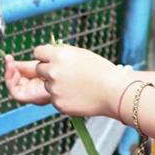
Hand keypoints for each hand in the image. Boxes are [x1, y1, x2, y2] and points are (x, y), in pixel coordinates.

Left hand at [3, 44, 129, 117]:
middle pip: (39, 69)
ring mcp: (54, 89)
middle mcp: (53, 71)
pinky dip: (62, 97)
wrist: (115, 92)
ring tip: (77, 85)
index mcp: (59, 55)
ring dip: (56, 85)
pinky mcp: (58, 103)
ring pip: (47, 85)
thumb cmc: (101, 71)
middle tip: (66, 74)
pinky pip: (54, 98)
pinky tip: (78, 95)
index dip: (44, 56)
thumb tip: (45, 52)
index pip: (38, 52)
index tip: (49, 58)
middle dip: (48, 70)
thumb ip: (61, 53)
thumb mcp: (80, 54)